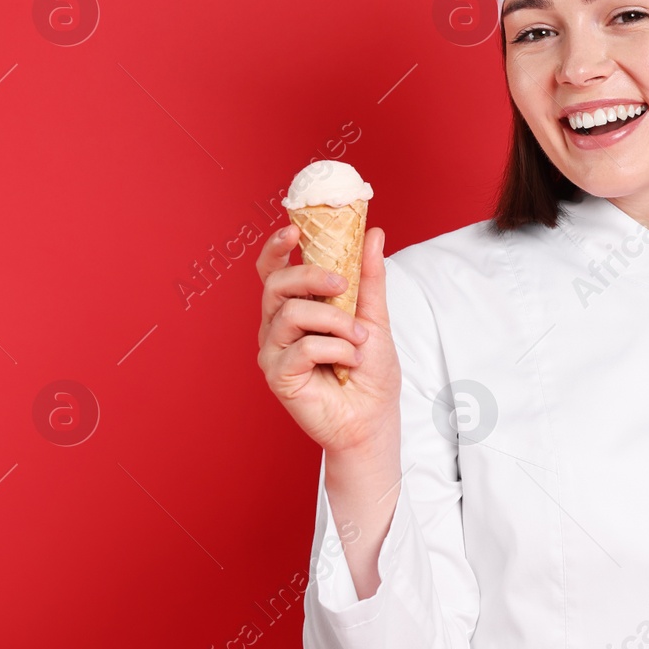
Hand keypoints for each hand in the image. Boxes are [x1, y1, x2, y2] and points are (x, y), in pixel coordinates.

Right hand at [256, 222, 401, 454]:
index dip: (277, 247)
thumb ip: (369, 276)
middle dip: (312, 277)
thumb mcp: (374, 316)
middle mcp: (277, 326)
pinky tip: (349, 362)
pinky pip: (301, 347)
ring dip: (335, 322)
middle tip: (343, 286)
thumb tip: (374, 233)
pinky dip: (334, 350)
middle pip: (276, 284)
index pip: (273, 270)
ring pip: (290, 314)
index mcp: (296, 307)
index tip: (295, 230)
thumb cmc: (370, 371)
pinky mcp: (277, 375)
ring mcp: (273, 351)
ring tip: (359, 340)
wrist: (374, 418)